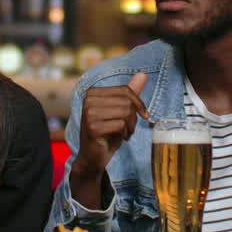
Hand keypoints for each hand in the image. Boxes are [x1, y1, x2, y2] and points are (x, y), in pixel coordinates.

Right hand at [69, 72, 147, 206]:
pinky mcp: (92, 127)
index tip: (143, 115)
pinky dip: (124, 133)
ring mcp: (88, 113)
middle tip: (128, 128)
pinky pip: (120, 125)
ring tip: (123, 133)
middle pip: (126, 101)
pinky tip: (118, 138)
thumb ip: (129, 93)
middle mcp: (88, 99)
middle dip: (133, 118)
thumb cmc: (107, 133)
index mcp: (93, 92)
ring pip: (125, 112)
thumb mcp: (120, 111)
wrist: (93, 157)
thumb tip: (142, 74)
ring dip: (130, 126)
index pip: (125, 90)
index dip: (138, 103)